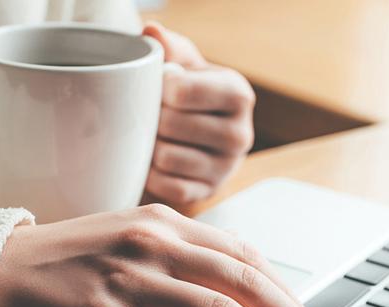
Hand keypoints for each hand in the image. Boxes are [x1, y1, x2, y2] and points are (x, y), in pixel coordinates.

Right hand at [0, 204, 337, 306]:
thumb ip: (180, 256)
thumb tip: (234, 291)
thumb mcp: (131, 239)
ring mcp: (130, 277)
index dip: (283, 292)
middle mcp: (154, 241)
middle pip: (243, 281)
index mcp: (165, 220)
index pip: (244, 254)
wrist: (1, 270)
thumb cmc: (69, 259)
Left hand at [142, 22, 254, 204]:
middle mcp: (241, 134)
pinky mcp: (209, 192)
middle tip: (148, 115)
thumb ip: (168, 46)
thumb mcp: (183, 63)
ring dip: (149, 147)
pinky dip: (152, 175)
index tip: (156, 86)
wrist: (198, 135)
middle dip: (151, 119)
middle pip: (172, 126)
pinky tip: (151, 161)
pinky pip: (169, 187)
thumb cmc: (188, 93)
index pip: (182, 91)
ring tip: (149, 136)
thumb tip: (152, 32)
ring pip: (167, 158)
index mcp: (237, 94)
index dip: (157, 89)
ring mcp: (226, 168)